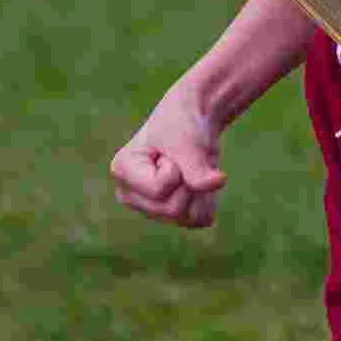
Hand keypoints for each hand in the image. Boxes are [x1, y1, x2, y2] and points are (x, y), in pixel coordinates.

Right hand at [110, 87, 226, 229]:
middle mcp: (131, 196)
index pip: (158, 191)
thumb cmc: (183, 124)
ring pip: (187, 218)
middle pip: (171, 209)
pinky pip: (200, 220)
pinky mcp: (173, 215)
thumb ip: (196, 166)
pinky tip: (199, 180)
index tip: (171, 152)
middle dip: (188, 180)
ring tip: (189, 169)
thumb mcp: (187, 141)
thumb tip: (218, 182)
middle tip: (183, 160)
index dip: (176, 169)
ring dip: (199, 190)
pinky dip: (208, 200)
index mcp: (123, 172)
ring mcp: (150, 209)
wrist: (195, 120)